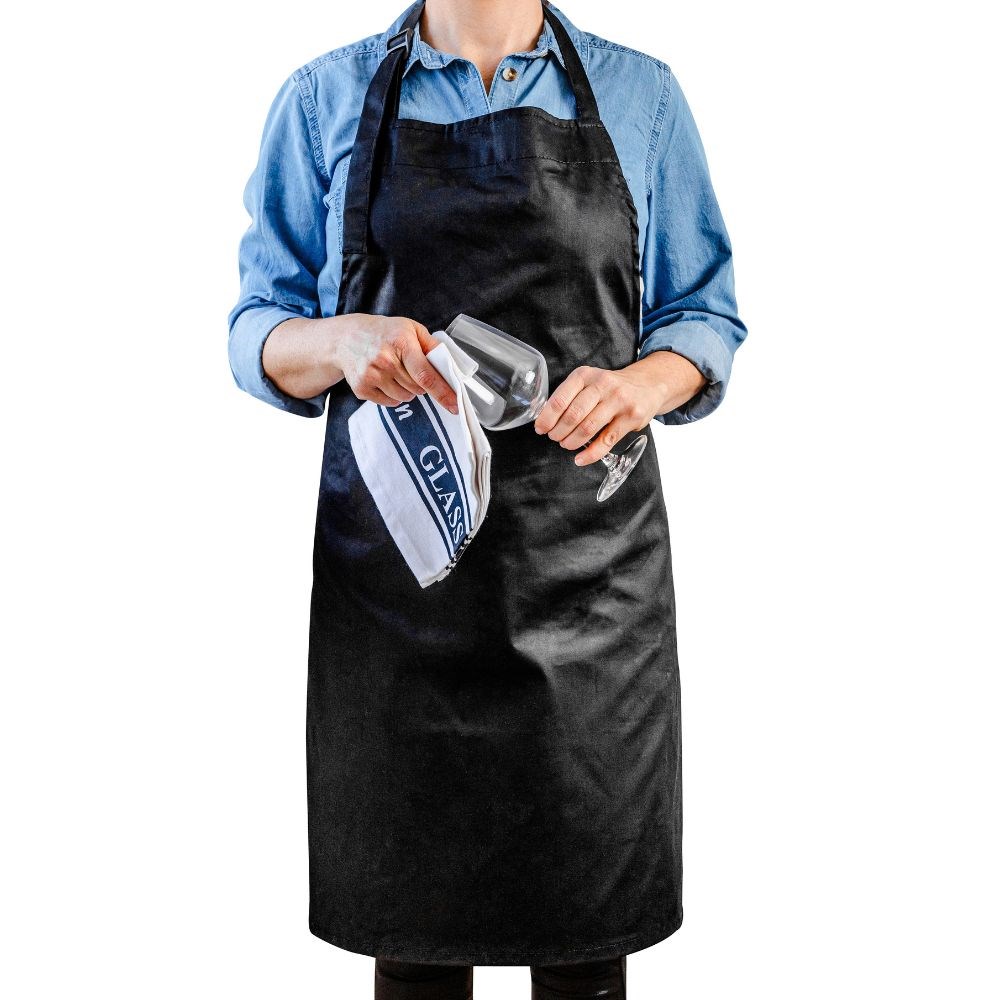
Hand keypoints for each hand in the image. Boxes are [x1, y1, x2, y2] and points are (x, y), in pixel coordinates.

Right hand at [333, 314, 458, 413]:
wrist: (347, 337)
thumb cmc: (384, 333)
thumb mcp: (410, 328)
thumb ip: (432, 345)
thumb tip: (449, 365)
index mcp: (401, 343)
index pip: (426, 375)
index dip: (443, 392)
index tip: (455, 406)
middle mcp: (385, 360)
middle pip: (417, 389)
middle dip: (421, 383)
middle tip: (409, 368)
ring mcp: (371, 375)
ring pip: (405, 397)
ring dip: (407, 390)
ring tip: (396, 372)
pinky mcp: (362, 388)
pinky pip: (390, 402)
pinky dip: (393, 395)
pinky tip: (385, 379)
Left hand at [533, 351, 707, 465]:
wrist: (648, 384)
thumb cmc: (611, 387)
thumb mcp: (589, 381)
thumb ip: (569, 395)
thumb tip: (543, 418)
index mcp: (585, 375)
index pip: (560, 399)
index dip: (546, 418)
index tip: (541, 429)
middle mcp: (602, 385)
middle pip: (573, 415)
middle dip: (558, 432)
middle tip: (555, 438)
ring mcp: (619, 401)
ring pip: (588, 428)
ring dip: (572, 442)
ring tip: (567, 445)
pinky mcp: (631, 417)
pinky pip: (606, 441)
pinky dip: (590, 454)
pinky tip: (580, 459)